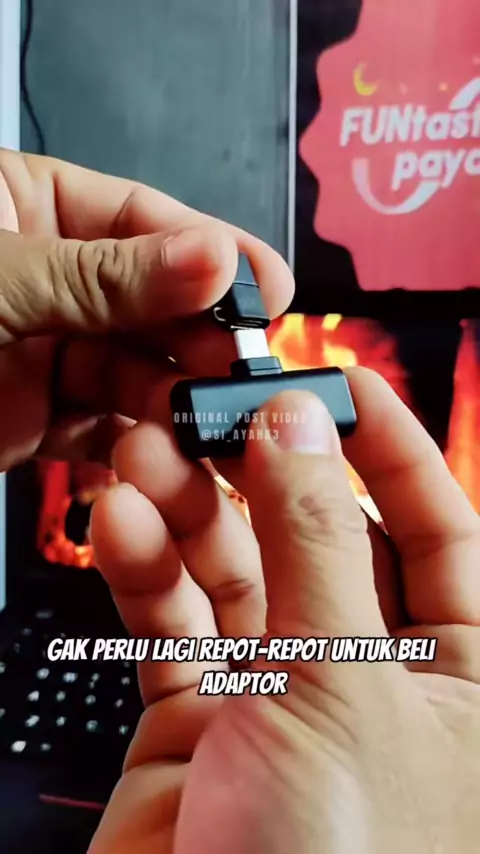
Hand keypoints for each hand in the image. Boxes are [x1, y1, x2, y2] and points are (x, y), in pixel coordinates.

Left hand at [0, 149, 292, 469]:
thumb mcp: (1, 275)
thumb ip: (103, 276)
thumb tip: (216, 259)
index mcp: (32, 207)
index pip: (141, 219)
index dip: (210, 251)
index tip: (270, 284)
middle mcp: (51, 278)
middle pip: (151, 301)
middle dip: (201, 332)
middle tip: (247, 360)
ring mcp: (46, 350)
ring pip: (136, 370)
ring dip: (178, 393)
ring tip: (214, 412)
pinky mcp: (39, 419)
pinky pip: (104, 428)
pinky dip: (140, 443)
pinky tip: (172, 448)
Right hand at [89, 370, 479, 852]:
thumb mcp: (344, 688)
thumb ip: (317, 547)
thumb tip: (300, 433)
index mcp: (459, 677)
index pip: (442, 531)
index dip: (395, 449)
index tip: (341, 380)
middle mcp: (371, 678)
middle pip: (321, 536)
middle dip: (264, 471)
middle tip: (214, 408)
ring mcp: (280, 693)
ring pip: (237, 570)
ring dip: (190, 508)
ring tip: (146, 454)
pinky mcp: (200, 715)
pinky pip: (175, 620)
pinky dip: (146, 568)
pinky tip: (123, 523)